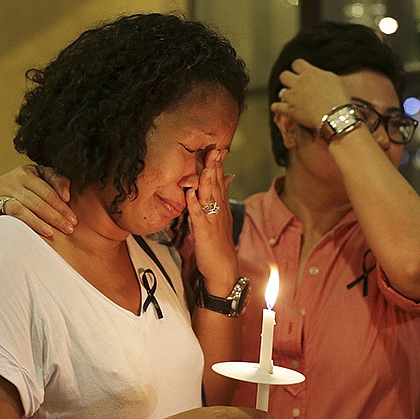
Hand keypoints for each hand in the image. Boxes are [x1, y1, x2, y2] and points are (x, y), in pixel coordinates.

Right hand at [0, 164, 75, 236]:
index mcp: (26, 173)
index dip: (62, 207)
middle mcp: (11, 181)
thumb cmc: (32, 183)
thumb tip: (66, 196)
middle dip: (54, 217)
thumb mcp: (44, 176)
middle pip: (36, 203)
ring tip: (49, 232)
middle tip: (68, 229)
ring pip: (18, 209)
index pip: (48, 193)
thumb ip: (58, 180)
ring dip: (35, 222)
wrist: (5, 185)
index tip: (73, 220)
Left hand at [185, 149, 238, 295]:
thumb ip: (223, 195)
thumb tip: (228, 176)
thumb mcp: (223, 216)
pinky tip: (190, 194)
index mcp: (222, 206)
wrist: (223, 268)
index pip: (221, 181)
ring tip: (205, 166)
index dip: (219, 165)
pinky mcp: (204, 232)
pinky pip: (198, 216)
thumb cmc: (220, 243)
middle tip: (215, 149)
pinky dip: (194, 204)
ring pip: (209, 198)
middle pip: (216, 185)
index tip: (219, 148)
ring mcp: (212, 221)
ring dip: (207, 182)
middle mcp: (219, 210)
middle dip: (215, 167)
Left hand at [270, 58, 350, 129]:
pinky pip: (276, 106)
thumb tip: (318, 74)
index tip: (301, 74)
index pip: (296, 63)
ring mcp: (293, 96)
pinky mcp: (289, 110)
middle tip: (294, 87)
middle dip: (287, 81)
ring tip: (292, 100)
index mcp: (310, 72)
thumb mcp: (334, 80)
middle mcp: (299, 82)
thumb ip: (321, 75)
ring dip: (286, 96)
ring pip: (281, 92)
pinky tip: (280, 108)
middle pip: (283, 75)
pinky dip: (277, 107)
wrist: (335, 116)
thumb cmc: (339, 98)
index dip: (297, 69)